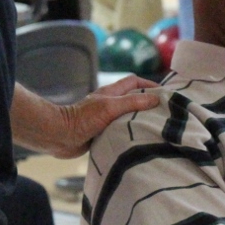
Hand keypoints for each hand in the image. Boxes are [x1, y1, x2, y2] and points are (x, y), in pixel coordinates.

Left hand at [42, 75, 159, 157]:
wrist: (59, 137)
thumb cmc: (82, 118)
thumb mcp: (109, 108)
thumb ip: (131, 103)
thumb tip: (155, 99)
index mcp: (111, 93)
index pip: (134, 82)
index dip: (149, 85)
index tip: (164, 94)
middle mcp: (109, 104)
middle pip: (133, 100)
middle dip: (148, 104)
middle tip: (165, 114)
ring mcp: (105, 119)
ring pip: (127, 117)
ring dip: (139, 121)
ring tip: (156, 129)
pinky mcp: (101, 133)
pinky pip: (120, 132)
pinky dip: (129, 135)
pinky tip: (138, 143)